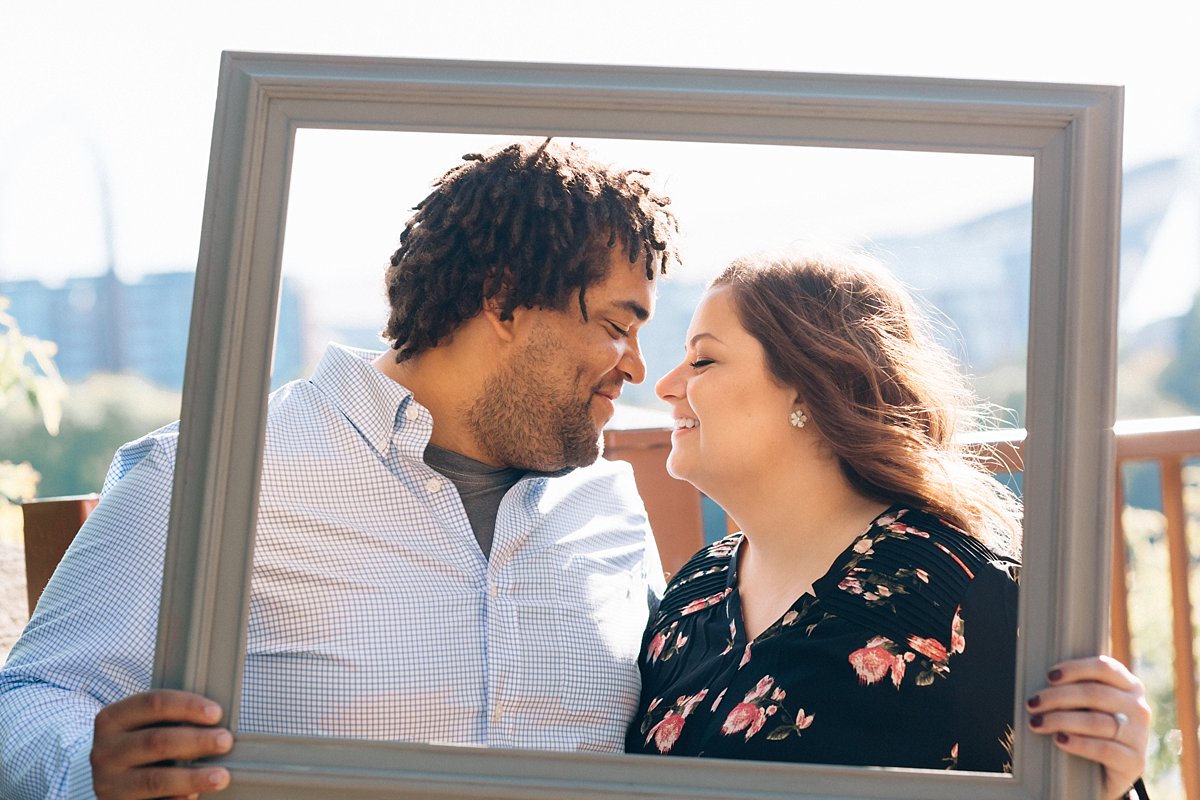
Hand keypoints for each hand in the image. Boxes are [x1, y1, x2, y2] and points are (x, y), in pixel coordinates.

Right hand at [91, 689, 232, 798]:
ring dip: (192, 778)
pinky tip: (194, 797)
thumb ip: (172, 720)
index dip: (188, 706)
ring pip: (155, 780)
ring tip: (221, 776)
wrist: (112, 782)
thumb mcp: (145, 727)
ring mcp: (107, 783)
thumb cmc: (140, 747)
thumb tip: (216, 723)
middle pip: (156, 741)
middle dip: (196, 741)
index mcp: (112, 719)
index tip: (217, 713)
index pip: (153, 703)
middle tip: (225, 742)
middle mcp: (104, 751)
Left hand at [1025, 655, 1150, 799]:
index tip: (1049, 677)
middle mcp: (1138, 707)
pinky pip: (1104, 749)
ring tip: (1036, 723)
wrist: (1108, 774)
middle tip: (1032, 704)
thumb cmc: (1089, 730)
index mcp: (1128, 685)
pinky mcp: (1134, 761)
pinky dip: (1078, 743)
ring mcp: (1139, 735)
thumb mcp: (1087, 705)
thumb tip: (1045, 677)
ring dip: (1060, 720)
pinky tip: (1059, 740)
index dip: (1075, 669)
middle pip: (1094, 694)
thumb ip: (1076, 688)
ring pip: (1096, 721)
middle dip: (1057, 697)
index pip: (1104, 667)